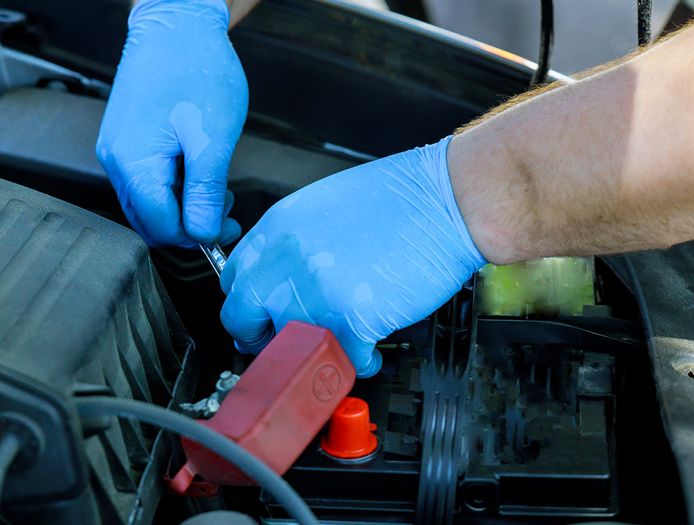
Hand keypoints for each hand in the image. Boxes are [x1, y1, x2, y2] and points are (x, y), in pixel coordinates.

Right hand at [96, 0, 247, 246]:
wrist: (177, 25)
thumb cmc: (196, 71)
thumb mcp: (212, 138)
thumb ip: (206, 191)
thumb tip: (203, 233)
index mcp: (135, 164)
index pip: (162, 227)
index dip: (197, 235)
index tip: (227, 227)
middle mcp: (117, 162)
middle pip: (151, 220)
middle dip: (191, 223)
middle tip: (225, 207)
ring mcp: (118, 151)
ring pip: (150, 203)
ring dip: (185, 206)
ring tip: (216, 185)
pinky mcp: (126, 141)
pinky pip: (147, 181)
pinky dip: (175, 187)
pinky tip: (198, 169)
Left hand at [219, 137, 485, 376]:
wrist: (449, 199)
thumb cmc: (403, 198)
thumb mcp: (326, 205)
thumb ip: (295, 243)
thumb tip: (283, 279)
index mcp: (279, 227)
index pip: (233, 278)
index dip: (248, 303)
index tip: (262, 315)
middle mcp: (288, 259)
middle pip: (242, 319)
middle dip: (263, 338)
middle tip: (289, 342)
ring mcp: (317, 291)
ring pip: (287, 347)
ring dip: (311, 353)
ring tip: (337, 347)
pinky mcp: (353, 318)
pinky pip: (340, 361)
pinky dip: (357, 364)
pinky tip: (370, 352)